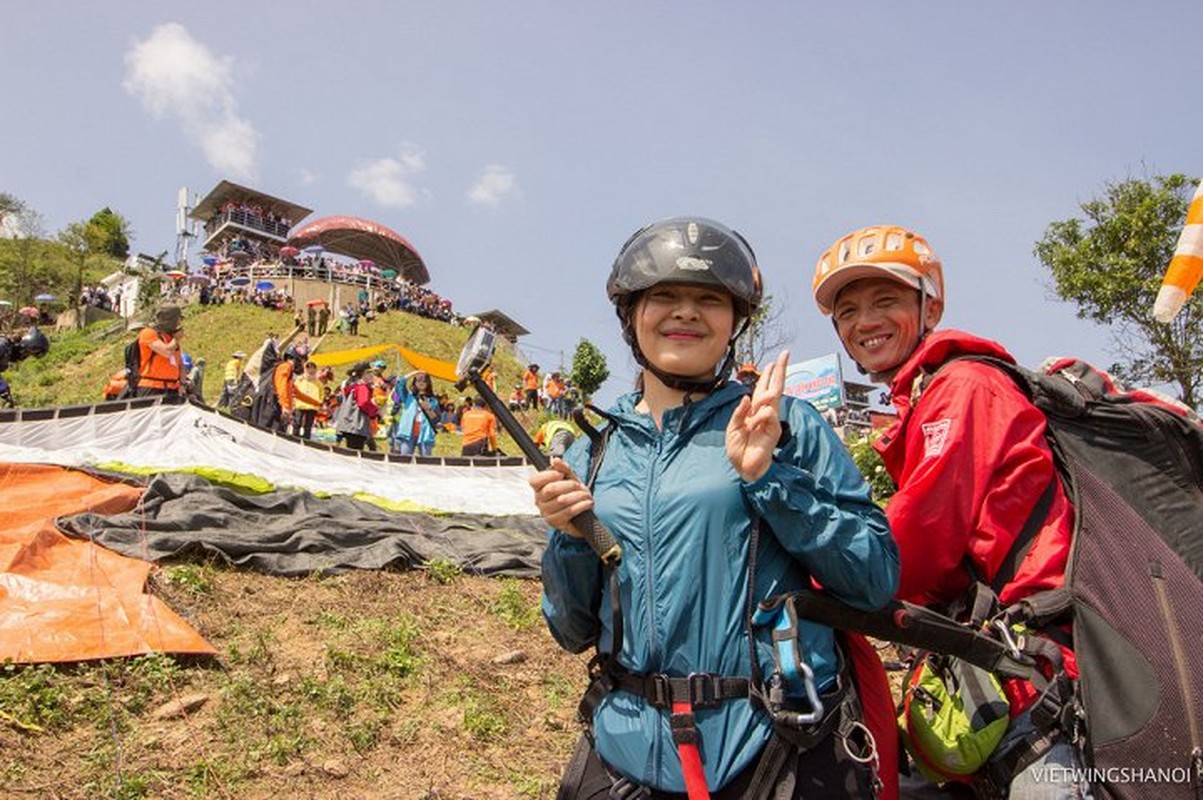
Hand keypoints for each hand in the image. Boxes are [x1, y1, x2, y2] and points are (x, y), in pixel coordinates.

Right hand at [528, 458, 591, 537]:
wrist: (582, 512)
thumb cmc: (573, 493)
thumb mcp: (570, 478)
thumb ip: (563, 469)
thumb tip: (555, 460)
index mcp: (538, 489)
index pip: (535, 480)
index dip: (548, 476)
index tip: (561, 474)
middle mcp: (538, 501)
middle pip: (550, 489)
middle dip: (568, 485)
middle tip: (578, 485)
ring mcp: (546, 513)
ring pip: (561, 501)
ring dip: (577, 496)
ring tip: (586, 495)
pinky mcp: (555, 523)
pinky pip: (568, 512)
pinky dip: (580, 505)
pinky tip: (588, 503)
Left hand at [726, 350, 788, 482]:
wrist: (743, 467)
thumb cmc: (738, 449)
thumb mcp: (733, 427)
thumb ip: (739, 412)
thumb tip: (747, 397)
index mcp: (754, 411)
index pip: (763, 389)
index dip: (768, 375)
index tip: (774, 361)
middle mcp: (764, 413)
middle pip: (775, 387)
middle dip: (780, 371)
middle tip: (786, 354)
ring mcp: (771, 421)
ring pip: (773, 398)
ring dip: (764, 395)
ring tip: (752, 417)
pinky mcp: (774, 430)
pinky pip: (769, 414)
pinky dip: (760, 415)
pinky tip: (754, 423)